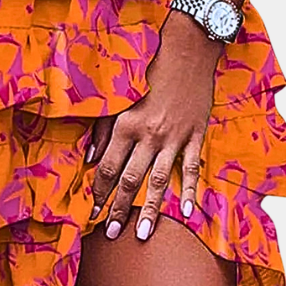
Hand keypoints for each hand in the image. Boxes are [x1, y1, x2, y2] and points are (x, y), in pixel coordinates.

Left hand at [86, 11, 222, 240]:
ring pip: (159, 182)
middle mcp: (149, 135)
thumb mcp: (121, 94)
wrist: (188, 51)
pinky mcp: (194, 136)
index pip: (108, 167)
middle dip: (118, 209)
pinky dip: (188, 192)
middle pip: (130, 180)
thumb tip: (92, 156)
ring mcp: (174, 138)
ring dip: (150, 210)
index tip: (91, 209)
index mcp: (127, 123)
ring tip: (142, 235)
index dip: (98, 190)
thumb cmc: (150, 69)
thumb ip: (104, 126)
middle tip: (109, 233)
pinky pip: (190, 169)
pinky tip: (186, 212)